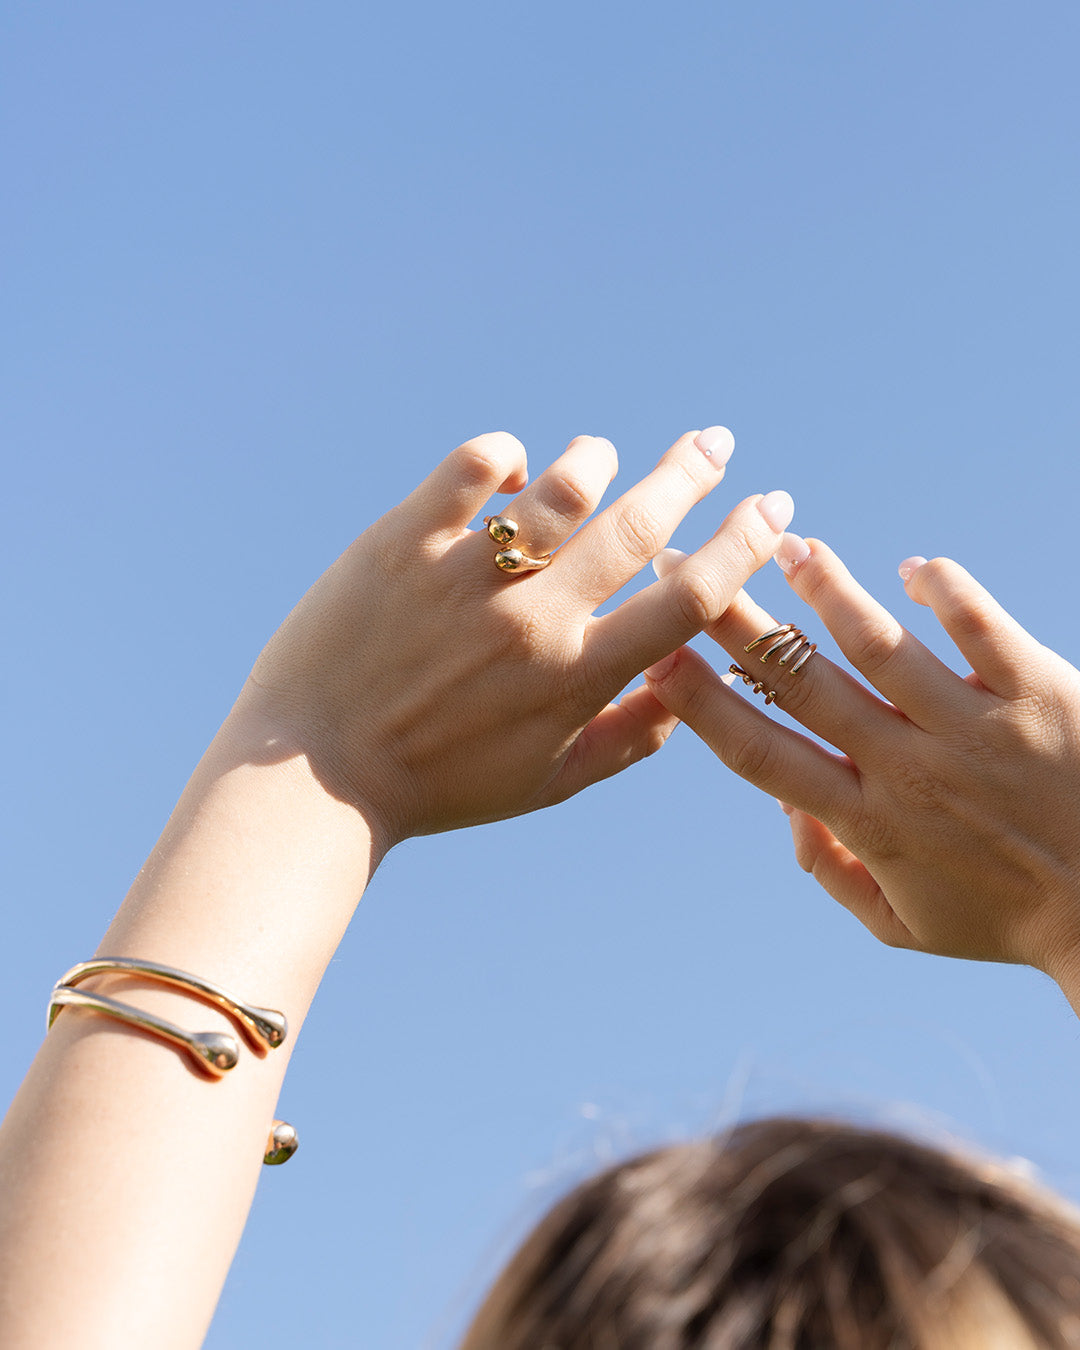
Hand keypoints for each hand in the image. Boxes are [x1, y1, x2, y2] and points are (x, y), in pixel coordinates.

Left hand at [230, 430, 793, 850]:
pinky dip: (504, 455)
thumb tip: (685, 692)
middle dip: (691, 474)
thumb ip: (626, 741)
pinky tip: (507, 469)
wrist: (309, 776)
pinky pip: (475, 465)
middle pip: (639, 524)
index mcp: (575, 677)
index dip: (741, 546)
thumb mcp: (544, 785)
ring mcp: (467, 576)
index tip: (769, 508)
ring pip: (563, 484)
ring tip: (601, 455)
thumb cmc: (435, 786)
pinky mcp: (404, 542)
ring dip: (594, 460)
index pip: (687, 598)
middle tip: (715, 442)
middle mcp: (532, 620)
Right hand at [645, 538, 1079, 988]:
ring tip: (785, 543)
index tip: (654, 655)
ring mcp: (973, 727)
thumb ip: (828, 868)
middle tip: (688, 567)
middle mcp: (908, 767)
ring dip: (825, 587)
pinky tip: (914, 569)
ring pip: (878, 641)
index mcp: (867, 821)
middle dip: (732, 620)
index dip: (698, 702)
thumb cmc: (1006, 919)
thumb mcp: (901, 927)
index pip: (758, 753)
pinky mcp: (1039, 692)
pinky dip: (941, 589)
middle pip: (799, 681)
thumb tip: (781, 804)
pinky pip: (979, 626)